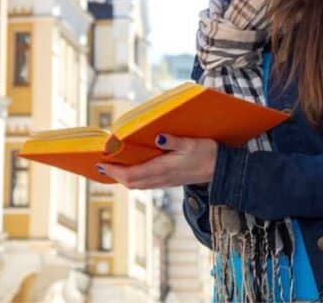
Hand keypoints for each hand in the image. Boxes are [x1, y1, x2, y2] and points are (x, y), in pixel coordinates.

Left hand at [97, 134, 216, 188]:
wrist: (222, 169)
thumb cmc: (208, 153)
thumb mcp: (192, 143)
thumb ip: (174, 141)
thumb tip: (159, 137)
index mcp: (164, 169)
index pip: (133, 175)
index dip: (115, 171)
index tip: (101, 164)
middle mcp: (162, 178)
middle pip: (131, 183)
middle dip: (115, 176)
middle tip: (100, 166)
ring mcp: (165, 181)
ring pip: (138, 185)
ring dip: (123, 178)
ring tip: (111, 169)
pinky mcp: (169, 181)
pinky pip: (145, 183)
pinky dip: (133, 178)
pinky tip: (130, 171)